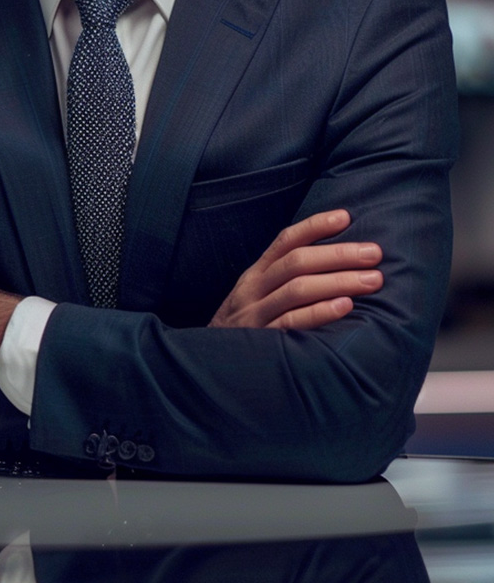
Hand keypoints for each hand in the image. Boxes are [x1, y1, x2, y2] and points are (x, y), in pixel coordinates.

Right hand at [209, 210, 381, 331]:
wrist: (207, 366)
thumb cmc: (247, 328)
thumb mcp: (257, 297)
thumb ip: (284, 280)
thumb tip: (336, 263)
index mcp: (256, 274)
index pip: (285, 241)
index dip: (315, 226)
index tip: (346, 217)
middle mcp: (253, 289)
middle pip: (297, 262)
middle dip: (339, 255)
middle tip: (374, 254)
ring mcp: (256, 315)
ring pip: (298, 289)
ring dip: (339, 281)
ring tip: (372, 280)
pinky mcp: (262, 341)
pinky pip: (292, 323)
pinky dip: (320, 312)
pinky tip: (345, 307)